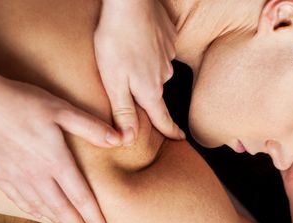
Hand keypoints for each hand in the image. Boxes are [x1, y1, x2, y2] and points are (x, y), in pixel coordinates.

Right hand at [0, 77, 121, 222]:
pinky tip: (38, 214)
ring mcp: (15, 178)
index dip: (92, 217)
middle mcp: (36, 175)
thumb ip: (91, 126)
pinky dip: (33, 211)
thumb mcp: (62, 109)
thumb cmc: (23, 102)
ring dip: (56, 222)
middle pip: (61, 209)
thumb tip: (119, 139)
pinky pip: (19, 201)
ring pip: (40, 208)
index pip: (80, 197)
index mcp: (55, 161)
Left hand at [95, 0, 183, 144]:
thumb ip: (123, 112)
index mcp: (150, 91)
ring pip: (155, 72)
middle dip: (145, 96)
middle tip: (128, 83)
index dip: (170, 132)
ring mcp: (168, 57)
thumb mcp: (113, 82)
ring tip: (127, 59)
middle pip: (155, 95)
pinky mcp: (168, 39)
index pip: (162, 119)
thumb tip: (129, 140)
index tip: (179, 138)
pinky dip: (148, 52)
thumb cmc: (116, 40)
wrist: (130, 3)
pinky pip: (158, 53)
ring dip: (144, 71)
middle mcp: (163, 77)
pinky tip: (136, 42)